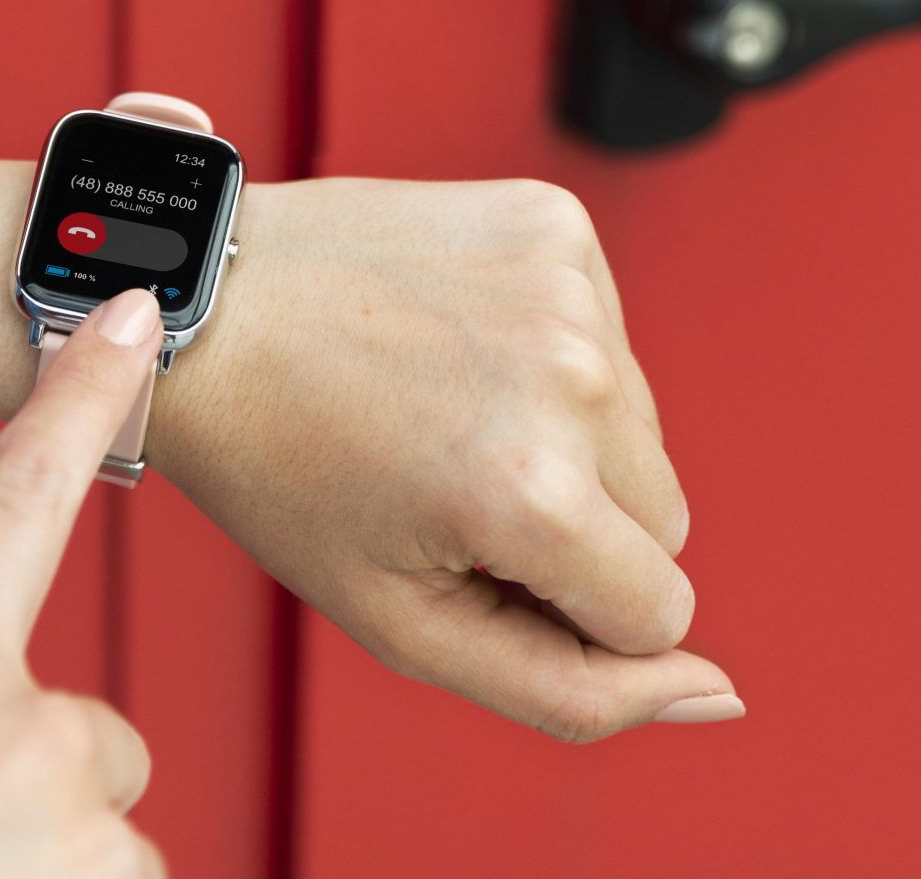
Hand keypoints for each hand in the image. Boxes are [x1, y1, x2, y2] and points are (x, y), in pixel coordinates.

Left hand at [160, 178, 743, 741]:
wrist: (202, 310)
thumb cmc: (281, 471)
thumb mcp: (406, 625)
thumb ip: (572, 691)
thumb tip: (719, 694)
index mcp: (533, 494)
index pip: (659, 611)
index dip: (563, 607)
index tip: (465, 556)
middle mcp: (571, 380)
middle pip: (664, 521)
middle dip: (573, 527)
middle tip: (441, 486)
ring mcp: (569, 288)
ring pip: (642, 430)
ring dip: (565, 439)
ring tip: (438, 410)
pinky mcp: (555, 225)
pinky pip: (610, 338)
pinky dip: (547, 355)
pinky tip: (452, 343)